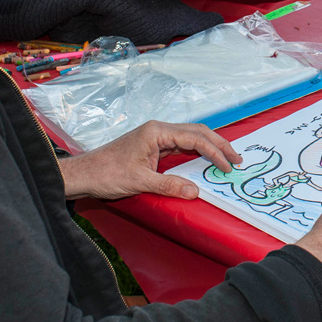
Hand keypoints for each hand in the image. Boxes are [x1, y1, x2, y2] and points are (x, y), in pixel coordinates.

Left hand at [59, 121, 241, 200]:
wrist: (84, 174)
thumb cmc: (107, 173)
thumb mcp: (140, 181)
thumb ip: (170, 185)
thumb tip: (196, 191)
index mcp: (157, 131)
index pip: (194, 138)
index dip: (214, 151)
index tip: (228, 166)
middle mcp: (159, 129)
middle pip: (197, 132)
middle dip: (219, 145)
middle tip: (237, 159)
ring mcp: (156, 137)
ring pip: (191, 137)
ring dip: (210, 147)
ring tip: (227, 159)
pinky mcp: (153, 146)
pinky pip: (181, 146)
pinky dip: (197, 152)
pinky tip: (206, 161)